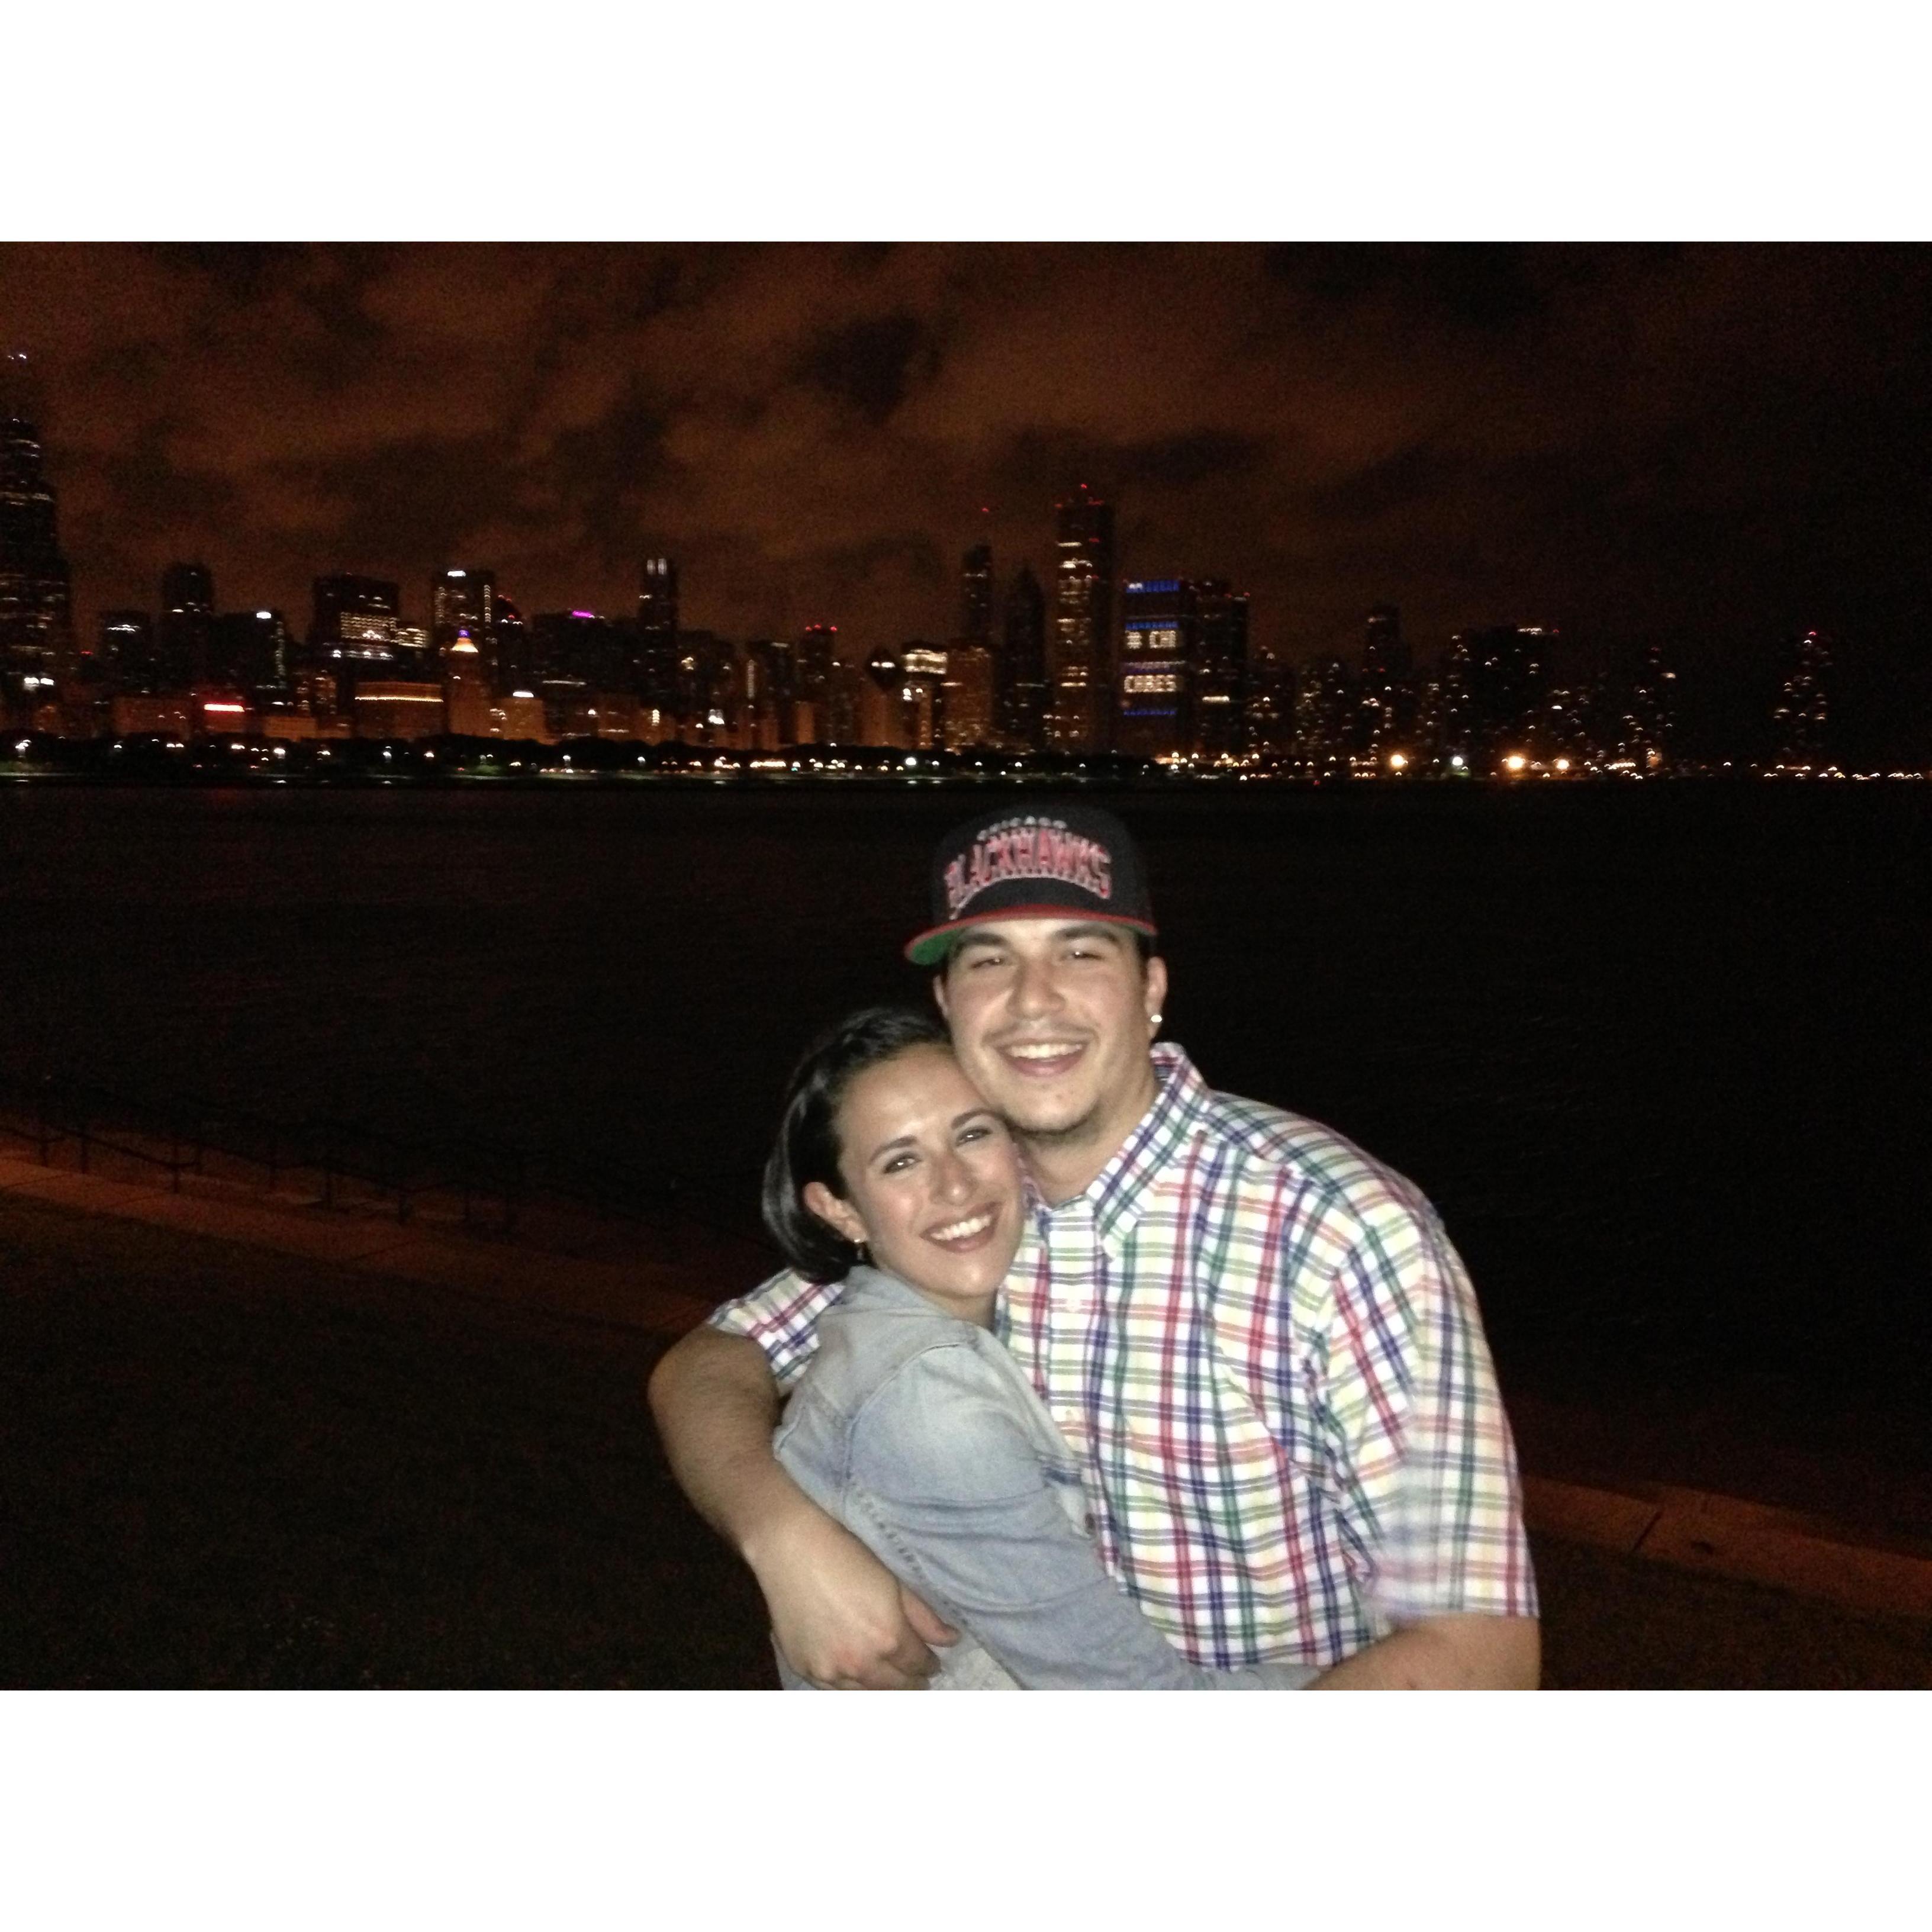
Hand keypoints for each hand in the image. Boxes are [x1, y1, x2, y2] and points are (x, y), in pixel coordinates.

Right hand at [752, 1500, 958, 1688]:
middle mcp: (861, 1663)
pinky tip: (856, 1679)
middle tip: (917, 1680)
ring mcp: (830, 1671)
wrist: (791, 1549)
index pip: (919, 1665)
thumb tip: (952, 1641)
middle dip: (911, 1683)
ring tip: (890, 1683)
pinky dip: (850, 1687)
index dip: (930, 1664)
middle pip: (896, 1687)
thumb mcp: (893, 1582)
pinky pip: (834, 1691)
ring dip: (882, 1690)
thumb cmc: (847, 1556)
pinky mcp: (805, 1669)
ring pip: (866, 1694)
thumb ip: (924, 1617)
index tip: (933, 1663)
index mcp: (889, 1638)